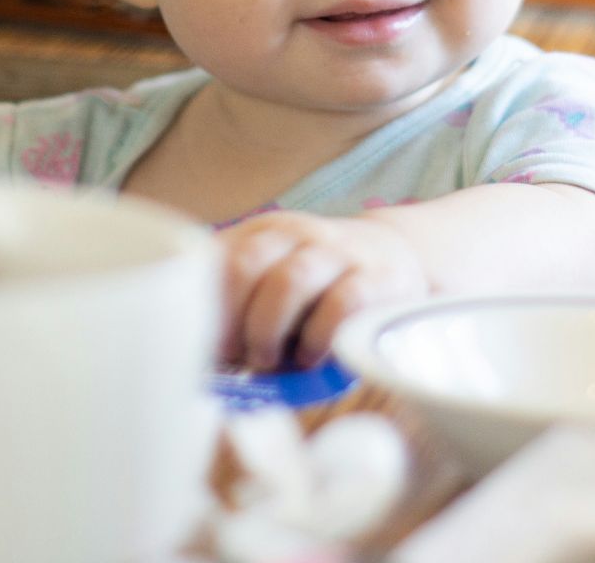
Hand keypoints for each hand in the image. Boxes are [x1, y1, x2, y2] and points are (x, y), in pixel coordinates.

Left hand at [216, 212, 429, 370]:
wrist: (396, 254)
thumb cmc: (319, 286)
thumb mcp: (275, 279)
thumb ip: (240, 304)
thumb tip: (201, 361)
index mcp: (263, 233)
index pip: (217, 258)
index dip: (202, 306)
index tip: (199, 344)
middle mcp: (298, 234)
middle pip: (246, 265)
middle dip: (231, 320)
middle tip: (233, 356)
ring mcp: (339, 252)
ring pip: (290, 281)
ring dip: (269, 329)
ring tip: (266, 361)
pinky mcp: (376, 278)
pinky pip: (341, 304)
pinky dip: (317, 338)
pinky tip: (310, 358)